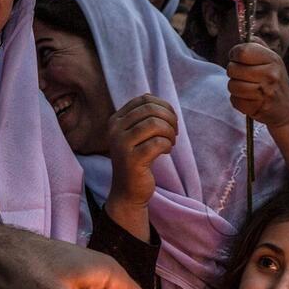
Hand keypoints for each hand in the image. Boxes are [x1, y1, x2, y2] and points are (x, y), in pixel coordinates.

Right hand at [105, 95, 177, 236]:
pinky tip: (166, 151)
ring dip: (169, 132)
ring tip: (171, 142)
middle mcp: (114, 130)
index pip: (144, 99)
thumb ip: (143, 116)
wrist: (128, 191)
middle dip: (169, 118)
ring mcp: (121, 145)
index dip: (163, 106)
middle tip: (174, 133)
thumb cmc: (138, 160)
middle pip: (150, 109)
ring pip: (154, 124)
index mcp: (115, 120)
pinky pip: (158, 143)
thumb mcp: (137, 134)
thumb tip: (154, 98)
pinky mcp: (132, 160)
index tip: (170, 120)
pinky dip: (168, 145)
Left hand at [227, 42, 288, 128]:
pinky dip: (238, 100)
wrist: (287, 109)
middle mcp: (270, 74)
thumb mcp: (272, 60)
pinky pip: (234, 100)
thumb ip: (258, 46)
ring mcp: (264, 92)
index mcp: (272, 59)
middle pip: (232, 69)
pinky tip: (249, 99)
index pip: (242, 51)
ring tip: (247, 88)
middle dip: (234, 72)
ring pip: (232, 86)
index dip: (235, 54)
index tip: (238, 58)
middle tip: (244, 76)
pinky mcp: (257, 107)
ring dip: (235, 88)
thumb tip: (245, 36)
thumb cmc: (276, 81)